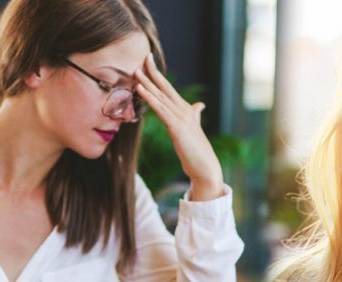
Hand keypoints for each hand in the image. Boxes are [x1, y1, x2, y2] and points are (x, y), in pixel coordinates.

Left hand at [135, 53, 223, 200]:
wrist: (205, 166)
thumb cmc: (197, 150)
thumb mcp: (194, 129)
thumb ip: (195, 114)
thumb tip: (200, 105)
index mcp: (186, 110)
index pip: (169, 89)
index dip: (158, 75)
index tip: (149, 61)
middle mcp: (184, 110)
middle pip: (165, 87)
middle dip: (154, 71)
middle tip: (144, 55)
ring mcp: (181, 118)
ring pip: (161, 97)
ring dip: (147, 83)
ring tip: (136, 71)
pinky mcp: (177, 127)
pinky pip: (160, 109)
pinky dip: (149, 98)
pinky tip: (140, 89)